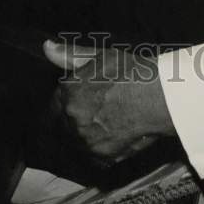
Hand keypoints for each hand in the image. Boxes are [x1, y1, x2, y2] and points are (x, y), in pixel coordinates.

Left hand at [43, 39, 175, 163]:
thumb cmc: (130, 72)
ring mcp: (86, 140)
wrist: (157, 97)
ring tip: (105, 123)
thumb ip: (69, 54)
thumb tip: (47, 47)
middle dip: (74, 119)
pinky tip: (113, 135)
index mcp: (68, 94)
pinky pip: (93, 155)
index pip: (54, 105)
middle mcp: (72, 120)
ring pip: (77, 141)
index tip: (79, 101)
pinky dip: (99, 148)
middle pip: (63, 124)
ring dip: (85, 134)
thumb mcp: (99, 56)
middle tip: (95, 111)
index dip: (65, 103)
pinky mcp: (103, 157)